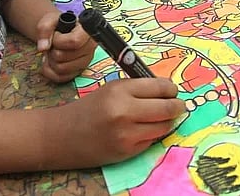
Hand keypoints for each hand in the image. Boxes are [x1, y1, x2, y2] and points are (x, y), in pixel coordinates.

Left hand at [35, 11, 95, 81]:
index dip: (59, 41)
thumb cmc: (58, 25)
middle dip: (52, 50)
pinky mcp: (78, 72)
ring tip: (52, 52)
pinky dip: (50, 71)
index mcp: (87, 32)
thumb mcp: (50, 20)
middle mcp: (90, 48)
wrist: (60, 32)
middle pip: (64, 57)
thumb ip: (44, 29)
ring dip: (51, 61)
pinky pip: (60, 78)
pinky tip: (50, 61)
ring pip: (61, 69)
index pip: (75, 41)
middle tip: (53, 44)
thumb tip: (43, 48)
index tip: (56, 35)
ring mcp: (85, 62)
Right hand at [53, 78, 185, 165]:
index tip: (173, 91)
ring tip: (162, 117)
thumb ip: (137, 89)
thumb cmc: (88, 108)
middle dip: (177, 106)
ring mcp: (127, 134)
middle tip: (178, 105)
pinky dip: (153, 134)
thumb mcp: (111, 89)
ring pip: (164, 126)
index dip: (171, 89)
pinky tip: (144, 130)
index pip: (161, 87)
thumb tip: (168, 91)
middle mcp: (125, 112)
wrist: (61, 135)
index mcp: (120, 90)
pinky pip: (152, 140)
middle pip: (168, 108)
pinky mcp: (127, 151)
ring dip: (168, 121)